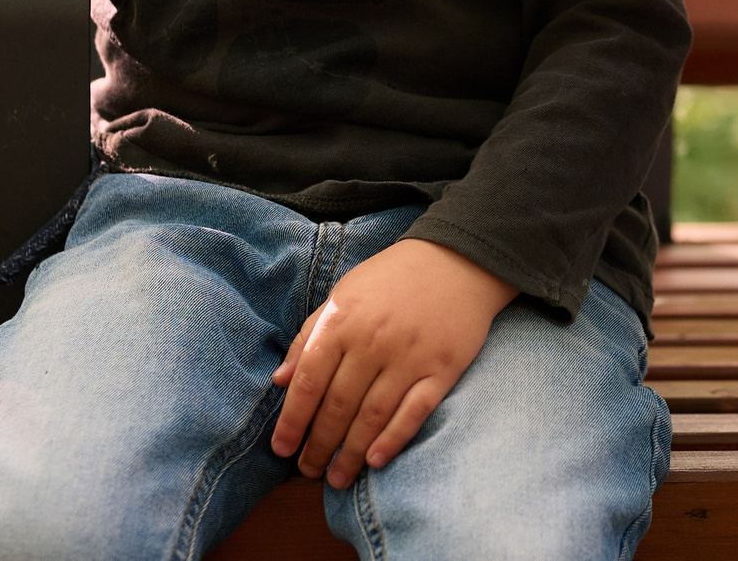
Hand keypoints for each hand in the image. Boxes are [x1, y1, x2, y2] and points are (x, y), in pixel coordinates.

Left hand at [269, 237, 517, 488]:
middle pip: (338, 406)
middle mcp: (373, 342)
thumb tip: (279, 380)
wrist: (458, 259)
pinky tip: (375, 460)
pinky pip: (414, 412)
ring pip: (372, 416)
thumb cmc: (392, 278)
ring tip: (337, 478)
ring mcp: (410, 357)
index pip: (308, 382)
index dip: (292, 420)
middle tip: (308, 471)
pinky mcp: (442, 369)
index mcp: (343, 321)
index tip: (281, 449)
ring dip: (351, 453)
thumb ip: (309, 336)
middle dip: (319, 445)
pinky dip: (393, 439)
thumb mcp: (343, 294)